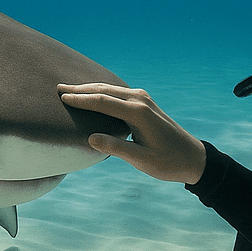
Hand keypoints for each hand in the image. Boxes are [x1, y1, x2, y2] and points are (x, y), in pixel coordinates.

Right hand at [58, 83, 206, 184]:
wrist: (193, 158)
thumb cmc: (168, 162)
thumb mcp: (142, 160)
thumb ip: (117, 148)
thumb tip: (91, 138)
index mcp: (138, 113)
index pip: (103, 102)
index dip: (81, 99)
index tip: (62, 97)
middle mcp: (140, 101)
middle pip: (105, 90)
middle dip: (81, 89)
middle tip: (58, 87)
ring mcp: (143, 99)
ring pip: (111, 89)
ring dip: (90, 88)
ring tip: (70, 89)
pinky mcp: (144, 103)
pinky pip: (118, 92)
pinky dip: (102, 92)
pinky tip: (92, 93)